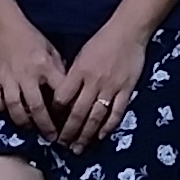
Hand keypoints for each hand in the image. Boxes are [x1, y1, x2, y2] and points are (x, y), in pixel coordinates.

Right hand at [0, 19, 65, 136]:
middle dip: (46, 127)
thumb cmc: (31, 38)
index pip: (59, 94)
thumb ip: (59, 71)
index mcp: (45, 66)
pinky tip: (9, 113)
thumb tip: (68, 94)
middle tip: (52, 139)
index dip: (65, 112)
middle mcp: (27, 75)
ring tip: (31, 130)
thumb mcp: (51, 51)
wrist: (3, 26)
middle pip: (38, 108)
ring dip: (25, 123)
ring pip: (16, 109)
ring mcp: (7, 79)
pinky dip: (2, 110)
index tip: (69, 123)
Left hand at [45, 23, 147, 150]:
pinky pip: (115, 113)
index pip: (62, 98)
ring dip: (85, 135)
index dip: (55, 114)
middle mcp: (93, 82)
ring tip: (78, 148)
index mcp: (79, 71)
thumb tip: (63, 97)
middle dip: (68, 132)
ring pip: (95, 117)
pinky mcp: (126, 90)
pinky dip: (107, 127)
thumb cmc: (102, 41)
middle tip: (62, 145)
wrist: (128, 31)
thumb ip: (73, 76)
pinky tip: (100, 136)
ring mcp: (111, 88)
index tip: (51, 125)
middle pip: (77, 113)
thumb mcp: (82, 55)